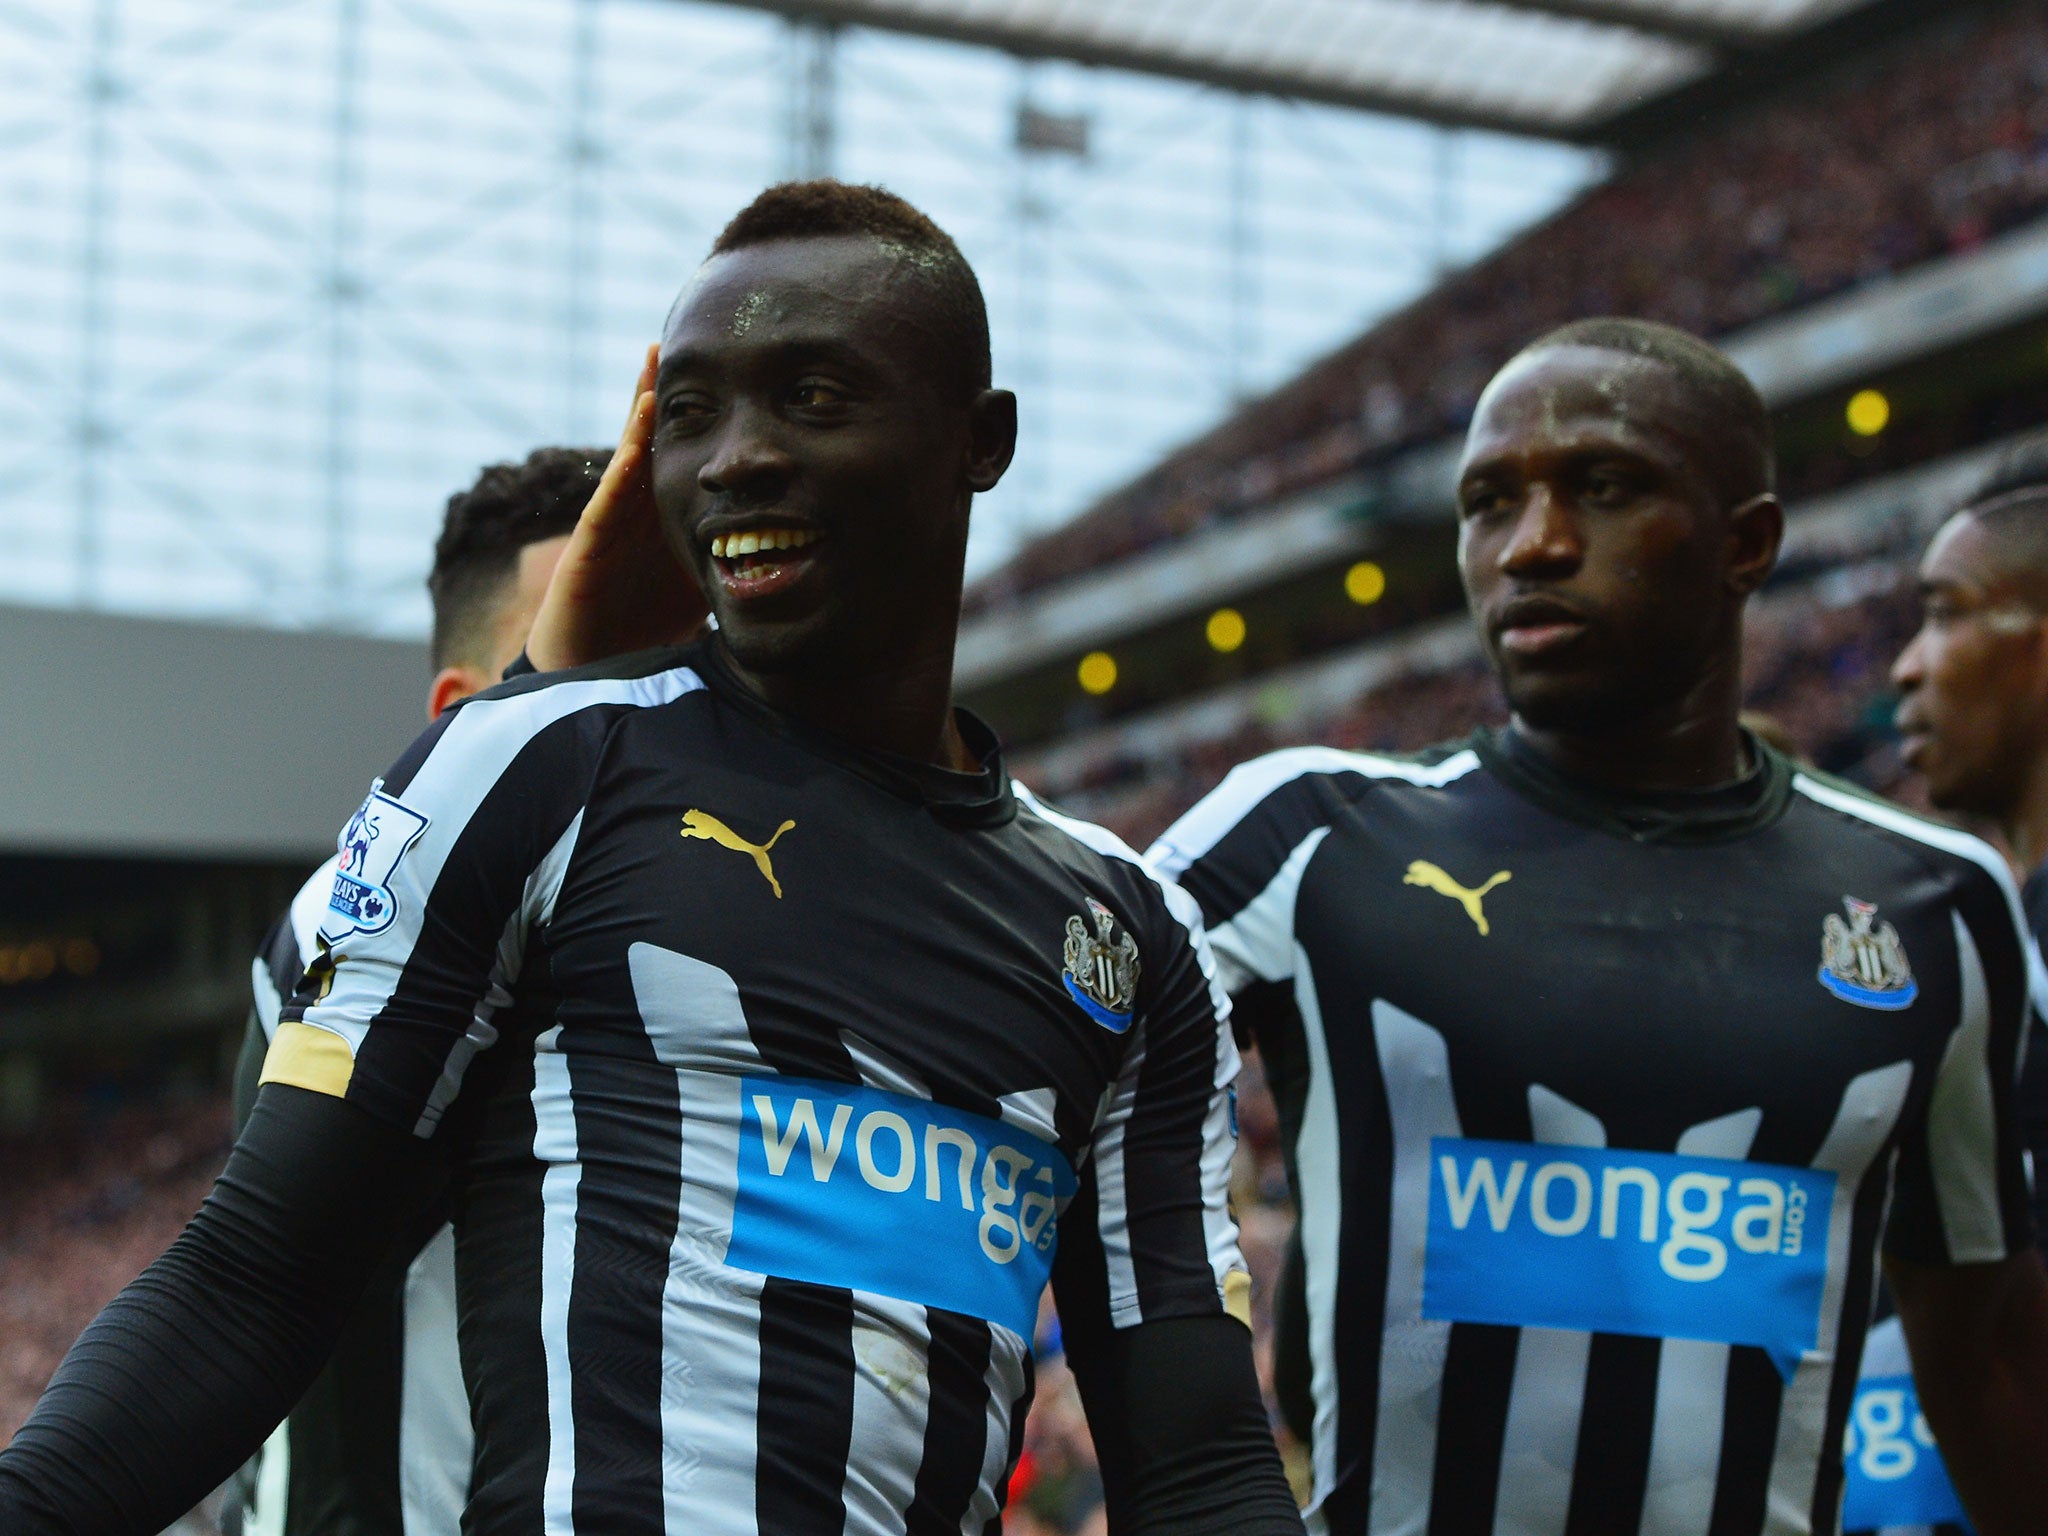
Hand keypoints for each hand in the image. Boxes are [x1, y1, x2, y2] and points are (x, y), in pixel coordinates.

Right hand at [525, 344, 707, 670]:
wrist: (597, 669)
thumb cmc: (648, 625)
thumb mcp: (706, 579)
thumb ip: (739, 555)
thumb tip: (796, 545)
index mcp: (663, 513)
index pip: (682, 453)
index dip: (698, 414)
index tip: (722, 369)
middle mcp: (635, 510)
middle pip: (651, 439)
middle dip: (660, 392)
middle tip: (674, 339)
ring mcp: (611, 525)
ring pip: (627, 459)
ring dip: (638, 415)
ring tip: (651, 366)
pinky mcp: (589, 549)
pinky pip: (606, 506)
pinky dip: (621, 475)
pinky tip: (636, 446)